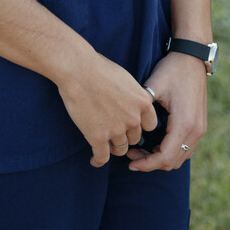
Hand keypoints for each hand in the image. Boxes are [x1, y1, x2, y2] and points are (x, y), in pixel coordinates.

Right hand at [55, 48, 157, 167]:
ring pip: (120, 149)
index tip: (130, 124)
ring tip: (104, 146)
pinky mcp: (98, 137)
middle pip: (135, 138)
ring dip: (113, 148)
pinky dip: (98, 160)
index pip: (150, 125)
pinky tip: (95, 160)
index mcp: (143, 102)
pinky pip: (102, 157)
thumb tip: (131, 105)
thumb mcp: (126, 79)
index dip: (139, 125)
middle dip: (125, 136)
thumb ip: (132, 96)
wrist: (79, 70)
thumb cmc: (99, 68)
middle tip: (113, 131)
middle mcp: (133, 118)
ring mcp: (116, 129)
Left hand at [128, 50, 206, 172]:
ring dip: (160, 158)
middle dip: (150, 162)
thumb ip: (142, 108)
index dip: (146, 164)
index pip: (164, 157)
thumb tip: (124, 124)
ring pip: (179, 158)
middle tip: (131, 154)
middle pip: (171, 162)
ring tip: (140, 150)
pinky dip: (170, 152)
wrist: (192, 57)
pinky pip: (185, 149)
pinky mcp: (199, 126)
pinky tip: (154, 144)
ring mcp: (200, 129)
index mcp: (184, 123)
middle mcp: (196, 130)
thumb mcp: (154, 86)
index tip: (129, 162)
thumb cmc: (172, 70)